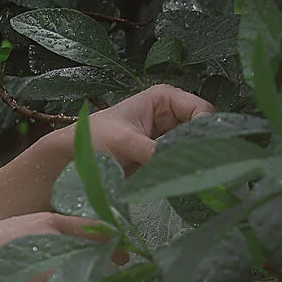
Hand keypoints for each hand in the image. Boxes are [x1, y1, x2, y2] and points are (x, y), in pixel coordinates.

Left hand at [56, 83, 215, 173]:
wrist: (72, 158)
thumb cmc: (93, 138)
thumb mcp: (125, 141)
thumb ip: (154, 152)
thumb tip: (182, 165)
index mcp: (164, 98)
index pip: (201, 109)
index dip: (208, 128)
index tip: (209, 150)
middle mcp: (170, 115)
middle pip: (203, 130)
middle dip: (206, 147)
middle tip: (210, 167)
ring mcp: (168, 137)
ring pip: (195, 148)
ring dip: (196, 161)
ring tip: (202, 176)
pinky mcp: (163, 159)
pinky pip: (182, 163)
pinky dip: (185, 172)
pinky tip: (188, 182)